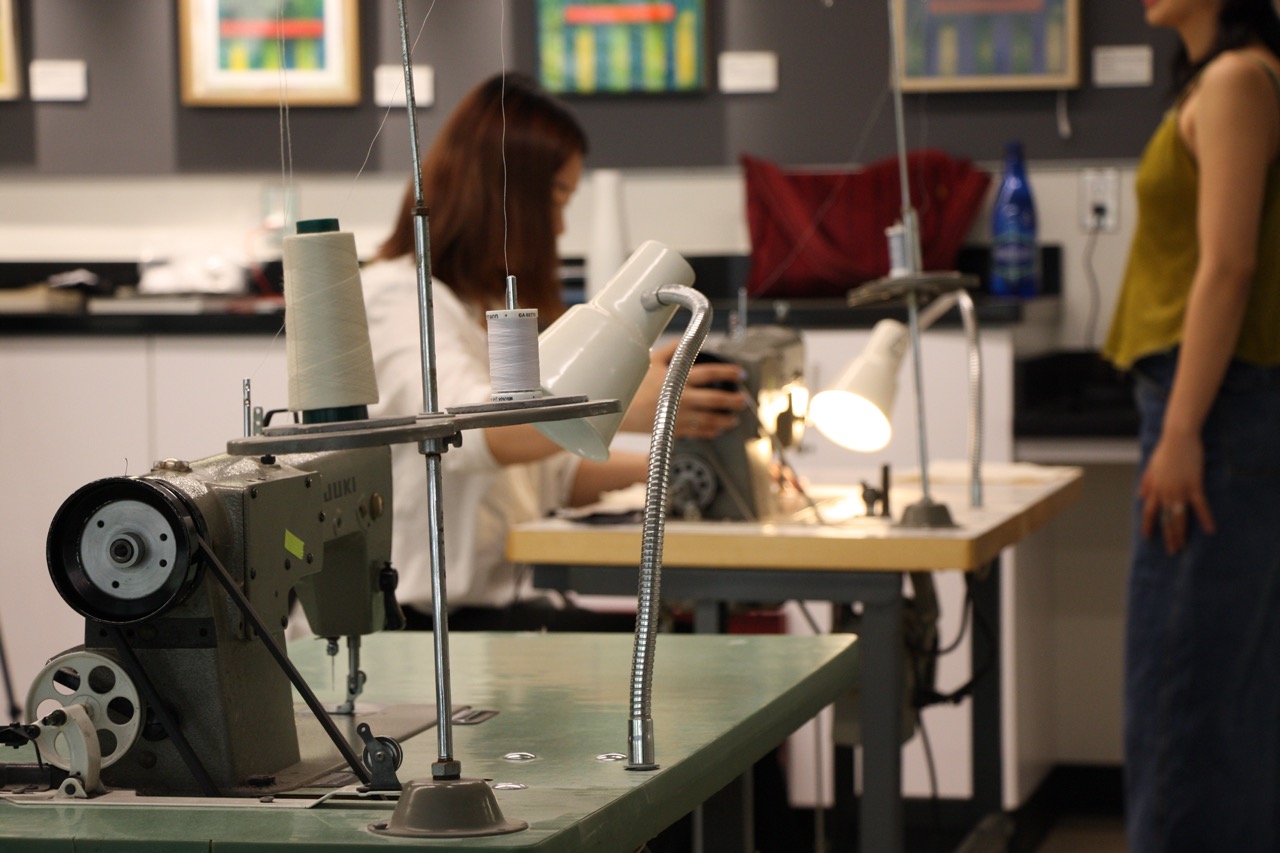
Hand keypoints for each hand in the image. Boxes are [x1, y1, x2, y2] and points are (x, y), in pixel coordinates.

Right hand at [621, 340, 747, 438]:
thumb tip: (687, 341)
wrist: (619, 411)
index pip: (710, 373)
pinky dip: (711, 432)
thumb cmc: (634, 385)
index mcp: (679, 378)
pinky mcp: (675, 430)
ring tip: (733, 418)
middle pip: (716, 399)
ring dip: (726, 419)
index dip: (728, 372)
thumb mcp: (651, 361)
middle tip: (744, 400)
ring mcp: (680, 416)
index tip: (740, 374)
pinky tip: (717, 430)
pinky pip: (698, 433)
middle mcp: (683, 398)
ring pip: (710, 419)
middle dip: (734, 400)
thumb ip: (671, 350)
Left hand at [1138, 429, 1215, 554]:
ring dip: (1181, 533)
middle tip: (1172, 550)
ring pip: (1179, 517)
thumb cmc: (1165, 451)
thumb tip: (1139, 495)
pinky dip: (1205, 518)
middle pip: (1165, 519)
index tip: (1147, 537)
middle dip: (1168, 536)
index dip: (1148, 525)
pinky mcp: (1194, 485)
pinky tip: (1210, 530)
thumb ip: (1146, 483)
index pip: (1148, 512)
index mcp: (1154, 489)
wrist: (1178, 438)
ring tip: (1183, 546)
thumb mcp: (1151, 467)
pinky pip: (1199, 505)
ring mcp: (1179, 490)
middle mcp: (1164, 493)